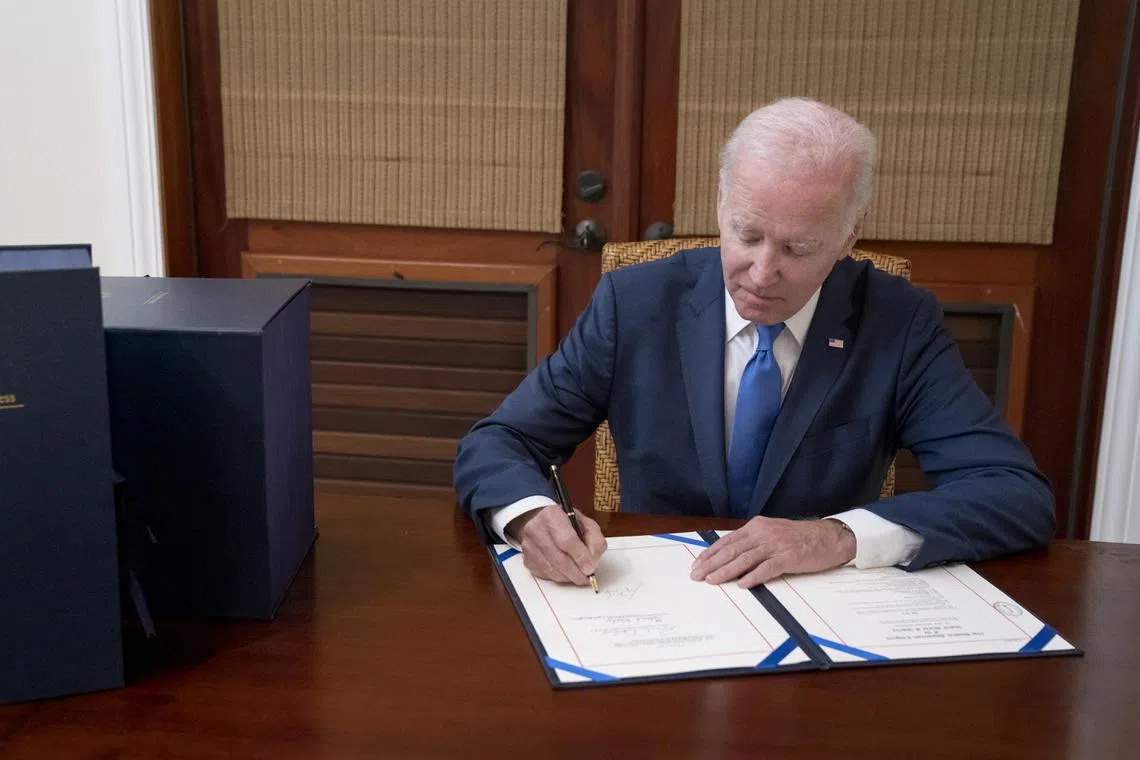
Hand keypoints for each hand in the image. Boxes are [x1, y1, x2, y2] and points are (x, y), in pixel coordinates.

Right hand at [506, 504, 606, 585]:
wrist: (542, 522)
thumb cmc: (566, 523)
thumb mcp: (586, 523)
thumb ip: (595, 540)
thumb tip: (591, 563)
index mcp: (553, 515)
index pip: (567, 540)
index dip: (581, 557)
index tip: (590, 567)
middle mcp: (536, 529)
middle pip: (559, 559)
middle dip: (576, 573)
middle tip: (587, 578)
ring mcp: (528, 545)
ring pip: (552, 570)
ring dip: (568, 577)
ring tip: (578, 575)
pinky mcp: (526, 559)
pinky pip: (545, 575)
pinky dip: (559, 577)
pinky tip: (565, 571)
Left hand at [690, 517, 855, 587]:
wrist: (828, 537)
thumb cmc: (798, 538)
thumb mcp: (771, 532)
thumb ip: (752, 542)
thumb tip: (729, 557)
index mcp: (756, 526)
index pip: (727, 541)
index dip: (710, 553)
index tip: (697, 564)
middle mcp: (763, 533)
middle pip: (732, 550)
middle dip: (712, 564)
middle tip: (697, 575)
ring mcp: (776, 545)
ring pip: (745, 559)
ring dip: (726, 571)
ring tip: (712, 581)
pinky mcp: (788, 557)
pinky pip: (767, 568)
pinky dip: (753, 577)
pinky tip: (742, 584)